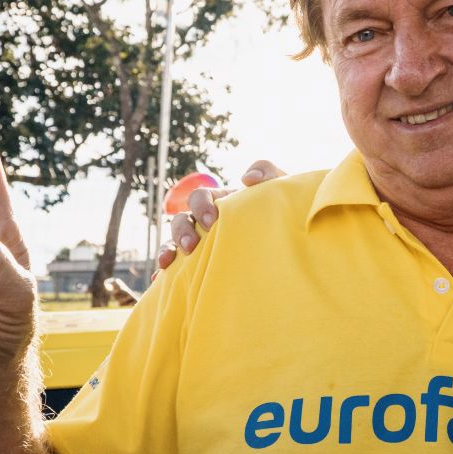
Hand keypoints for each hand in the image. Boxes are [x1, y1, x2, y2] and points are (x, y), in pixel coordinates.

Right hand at [154, 159, 283, 270]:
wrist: (292, 238)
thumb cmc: (283, 209)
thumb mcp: (280, 187)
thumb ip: (268, 172)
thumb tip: (247, 179)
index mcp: (221, 202)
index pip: (200, 197)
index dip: (200, 206)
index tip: (212, 222)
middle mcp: (207, 222)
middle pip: (181, 220)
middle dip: (181, 231)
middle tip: (192, 246)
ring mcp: (202, 243)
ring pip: (174, 242)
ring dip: (168, 249)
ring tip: (168, 262)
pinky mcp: (201, 264)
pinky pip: (178, 268)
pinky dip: (166, 273)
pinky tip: (160, 281)